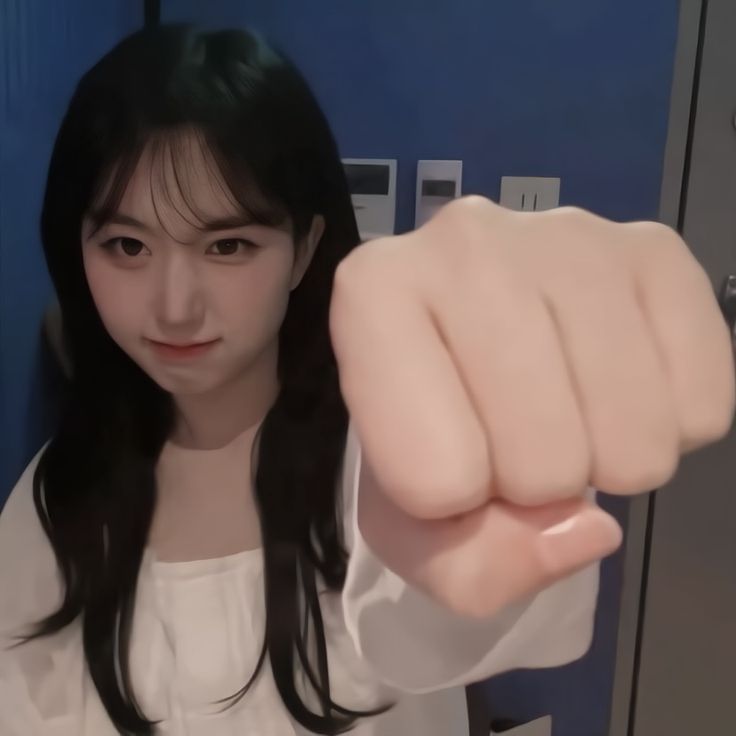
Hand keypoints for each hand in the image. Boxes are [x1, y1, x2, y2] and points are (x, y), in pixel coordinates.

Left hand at [329, 197, 734, 617]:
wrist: (478, 347)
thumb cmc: (426, 433)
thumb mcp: (410, 525)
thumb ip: (468, 566)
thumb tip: (588, 530)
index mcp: (372, 294)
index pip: (435, 473)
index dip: (448, 502)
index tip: (442, 461)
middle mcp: (464, 240)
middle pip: (542, 457)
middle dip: (531, 486)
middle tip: (509, 440)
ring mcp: (570, 236)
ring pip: (631, 433)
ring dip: (603, 461)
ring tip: (562, 415)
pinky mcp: (655, 249)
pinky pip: (700, 401)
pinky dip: (666, 429)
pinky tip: (612, 390)